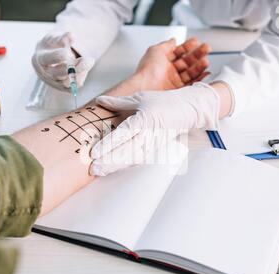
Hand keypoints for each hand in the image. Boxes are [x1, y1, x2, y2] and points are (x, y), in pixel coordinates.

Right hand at [32, 32, 94, 90]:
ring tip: (89, 61)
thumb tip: (71, 35)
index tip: (68, 51)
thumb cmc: (52, 45)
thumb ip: (61, 37)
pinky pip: (73, 87)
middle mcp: (45, 73)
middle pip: (59, 73)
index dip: (58, 56)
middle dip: (75, 66)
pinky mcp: (62, 88)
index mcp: (39, 58)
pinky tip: (85, 69)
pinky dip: (80, 78)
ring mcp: (54, 82)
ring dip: (80, 72)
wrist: (51, 56)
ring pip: (67, 82)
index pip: (48, 59)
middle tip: (89, 59)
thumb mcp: (54, 38)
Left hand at [90, 83, 220, 176]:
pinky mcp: (154, 150)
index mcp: (143, 120)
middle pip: (125, 152)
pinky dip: (124, 165)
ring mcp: (152, 145)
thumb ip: (118, 103)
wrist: (186, 111)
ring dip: (114, 166)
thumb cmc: (163, 102)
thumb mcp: (140, 98)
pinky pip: (138, 160)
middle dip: (108, 161)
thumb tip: (99, 100)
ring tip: (98, 171)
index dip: (107, 145)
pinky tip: (111, 168)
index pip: (122, 135)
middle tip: (92, 168)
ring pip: (131, 159)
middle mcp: (148, 135)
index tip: (94, 152)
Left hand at [135, 38, 210, 90]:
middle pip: (186, 61)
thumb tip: (173, 40)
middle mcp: (168, 71)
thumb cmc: (146, 71)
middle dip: (197, 54)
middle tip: (206, 48)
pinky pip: (191, 84)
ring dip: (199, 66)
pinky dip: (199, 79)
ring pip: (190, 72)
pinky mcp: (177, 91)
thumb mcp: (155, 50)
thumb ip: (166, 44)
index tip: (196, 42)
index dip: (187, 46)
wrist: (144, 88)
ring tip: (205, 60)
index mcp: (163, 61)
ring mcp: (173, 81)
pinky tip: (205, 73)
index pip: (178, 52)